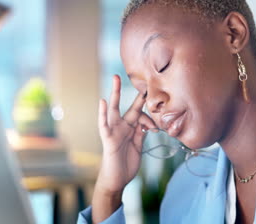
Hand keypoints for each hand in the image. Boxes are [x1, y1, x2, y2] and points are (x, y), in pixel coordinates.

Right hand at [95, 75, 155, 193]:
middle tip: (133, 75)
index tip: (154, 89)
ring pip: (114, 109)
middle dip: (132, 91)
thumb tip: (150, 122)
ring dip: (115, 94)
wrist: (117, 180)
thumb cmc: (126, 163)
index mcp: (131, 128)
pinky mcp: (108, 139)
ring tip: (116, 79)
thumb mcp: (138, 146)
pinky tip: (102, 102)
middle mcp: (122, 126)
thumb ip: (142, 132)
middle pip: (128, 105)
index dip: (146, 101)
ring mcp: (114, 131)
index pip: (140, 111)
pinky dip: (102, 113)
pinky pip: (103, 124)